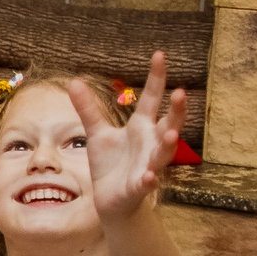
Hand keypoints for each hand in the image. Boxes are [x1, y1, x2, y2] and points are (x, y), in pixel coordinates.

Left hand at [74, 53, 186, 222]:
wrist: (111, 200)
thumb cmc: (110, 165)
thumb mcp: (98, 133)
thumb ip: (89, 109)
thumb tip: (75, 81)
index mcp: (141, 127)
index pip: (152, 98)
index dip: (156, 78)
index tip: (159, 55)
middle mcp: (150, 143)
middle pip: (169, 124)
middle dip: (177, 111)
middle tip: (182, 93)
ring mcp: (149, 164)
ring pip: (164, 153)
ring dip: (169, 144)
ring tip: (173, 134)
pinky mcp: (140, 186)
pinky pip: (147, 182)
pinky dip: (149, 179)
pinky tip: (149, 176)